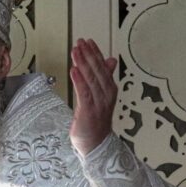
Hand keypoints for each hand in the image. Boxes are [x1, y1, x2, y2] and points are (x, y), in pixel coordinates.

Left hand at [69, 38, 117, 155]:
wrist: (97, 144)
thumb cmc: (97, 121)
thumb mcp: (102, 96)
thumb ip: (104, 77)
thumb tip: (111, 59)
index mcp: (110, 89)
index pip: (103, 67)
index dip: (95, 53)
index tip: (88, 41)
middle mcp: (106, 94)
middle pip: (97, 71)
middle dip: (88, 55)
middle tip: (80, 42)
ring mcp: (98, 103)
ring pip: (90, 79)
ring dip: (83, 64)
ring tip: (75, 51)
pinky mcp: (88, 111)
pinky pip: (84, 93)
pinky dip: (79, 81)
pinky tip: (74, 70)